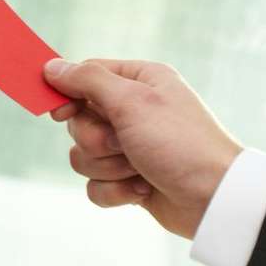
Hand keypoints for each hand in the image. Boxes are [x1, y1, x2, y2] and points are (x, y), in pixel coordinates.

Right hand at [44, 58, 239, 240]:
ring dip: (108, 167)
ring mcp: (130, 147)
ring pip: (82, 156)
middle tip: (124, 144)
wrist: (214, 198)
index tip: (60, 113)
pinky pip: (95, 185)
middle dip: (97, 140)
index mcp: (139, 81)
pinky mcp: (129, 179)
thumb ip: (88, 80)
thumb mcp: (132, 101)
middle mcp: (133, 111)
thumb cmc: (179, 142)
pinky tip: (143, 190)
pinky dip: (115, 191)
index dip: (68, 95)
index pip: (85, 76)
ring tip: (140, 169)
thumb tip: (51, 67)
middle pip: (78, 121)